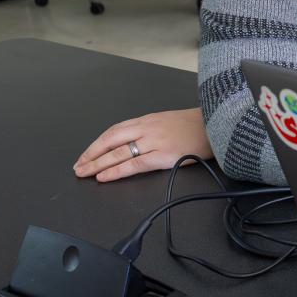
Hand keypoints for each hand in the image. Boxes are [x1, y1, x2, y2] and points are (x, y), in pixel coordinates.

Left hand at [73, 108, 212, 182]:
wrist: (218, 124)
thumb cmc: (197, 125)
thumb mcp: (169, 122)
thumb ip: (150, 131)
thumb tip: (132, 144)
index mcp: (147, 120)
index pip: (114, 131)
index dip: (97, 144)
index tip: (86, 155)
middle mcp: (147, 128)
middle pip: (111, 140)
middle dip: (91, 155)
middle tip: (78, 167)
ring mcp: (155, 141)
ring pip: (118, 152)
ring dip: (98, 164)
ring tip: (85, 173)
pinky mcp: (164, 155)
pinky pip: (134, 164)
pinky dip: (116, 171)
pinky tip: (105, 176)